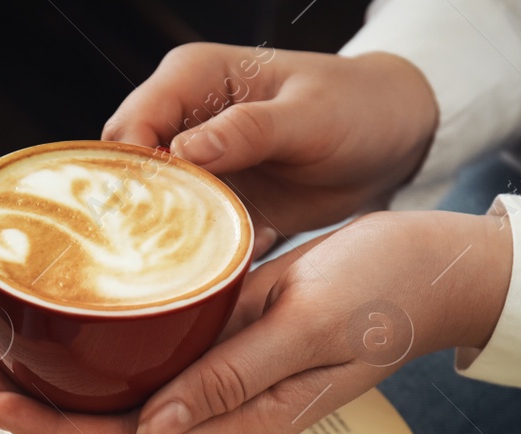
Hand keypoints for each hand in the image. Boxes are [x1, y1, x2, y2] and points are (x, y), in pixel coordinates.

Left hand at [0, 209, 513, 433]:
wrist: (436, 265)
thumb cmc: (385, 294)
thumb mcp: (308, 328)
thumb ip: (231, 378)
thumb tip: (150, 430)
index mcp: (244, 419)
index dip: (55, 429)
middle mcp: (223, 404)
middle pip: (110, 417)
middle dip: (33, 399)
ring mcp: (223, 369)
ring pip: (121, 382)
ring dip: (54, 366)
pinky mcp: (225, 330)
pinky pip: (147, 342)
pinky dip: (95, 331)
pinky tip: (59, 311)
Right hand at [103, 43, 438, 255]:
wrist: (392, 139)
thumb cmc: (356, 107)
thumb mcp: (308, 117)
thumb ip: (247, 131)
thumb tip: (182, 150)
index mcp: (193, 79)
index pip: (131, 124)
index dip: (128, 170)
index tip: (147, 214)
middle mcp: (183, 121)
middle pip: (127, 172)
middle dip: (137, 214)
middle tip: (164, 254)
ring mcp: (197, 167)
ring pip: (151, 210)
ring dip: (166, 242)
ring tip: (195, 267)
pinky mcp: (216, 205)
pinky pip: (188, 236)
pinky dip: (201, 255)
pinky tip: (231, 264)